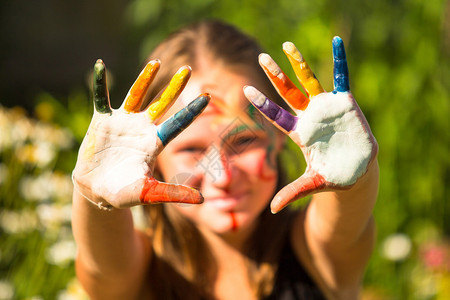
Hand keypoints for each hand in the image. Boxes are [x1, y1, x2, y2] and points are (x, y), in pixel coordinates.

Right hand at [72, 59, 209, 208]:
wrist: (96, 191)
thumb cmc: (124, 193)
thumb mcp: (149, 193)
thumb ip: (173, 194)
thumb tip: (202, 199)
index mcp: (155, 143)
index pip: (178, 123)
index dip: (192, 110)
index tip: (208, 96)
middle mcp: (142, 128)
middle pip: (162, 104)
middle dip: (174, 87)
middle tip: (188, 69)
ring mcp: (122, 123)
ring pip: (136, 95)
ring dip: (145, 79)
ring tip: (156, 63)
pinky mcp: (102, 121)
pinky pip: (101, 98)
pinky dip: (100, 83)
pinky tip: (99, 65)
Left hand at [244, 37, 377, 212]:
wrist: (356, 171)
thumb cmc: (332, 177)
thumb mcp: (312, 184)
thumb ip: (293, 192)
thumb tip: (273, 210)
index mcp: (299, 133)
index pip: (276, 116)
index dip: (263, 104)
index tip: (246, 91)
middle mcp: (309, 116)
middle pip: (289, 93)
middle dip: (276, 76)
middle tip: (261, 58)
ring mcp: (326, 108)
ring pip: (310, 81)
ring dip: (299, 64)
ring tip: (287, 45)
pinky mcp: (345, 103)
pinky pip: (342, 78)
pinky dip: (340, 61)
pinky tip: (338, 42)